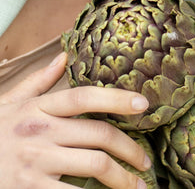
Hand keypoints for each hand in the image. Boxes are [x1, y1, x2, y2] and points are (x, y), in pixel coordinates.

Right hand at [0, 52, 149, 187]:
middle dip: (130, 149)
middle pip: (99, 134)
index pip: (84, 97)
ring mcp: (37, 161)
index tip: (143, 104)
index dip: (117, 98)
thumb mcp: (8, 103)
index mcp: (39, 107)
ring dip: (123, 177)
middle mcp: (41, 130)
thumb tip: (64, 55)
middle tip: (145, 161)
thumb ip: (38, 81)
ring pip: (95, 164)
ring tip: (137, 185)